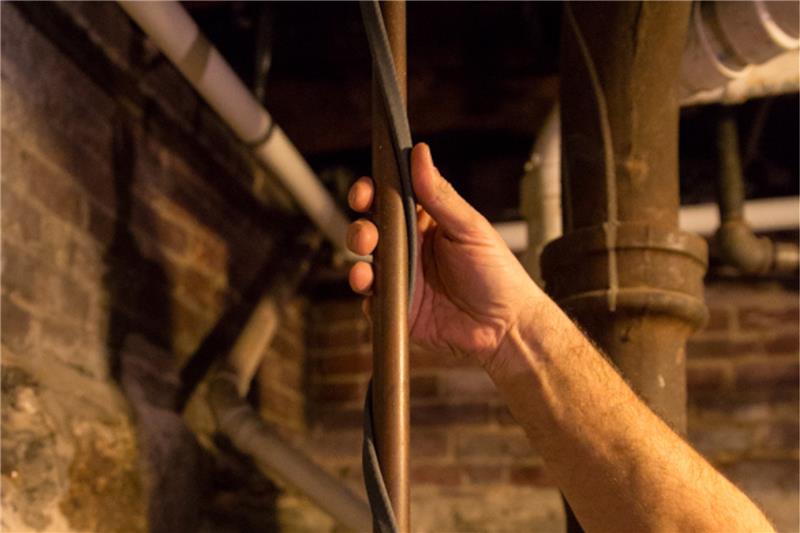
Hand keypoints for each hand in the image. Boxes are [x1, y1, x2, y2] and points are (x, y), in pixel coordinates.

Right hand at [347, 143, 540, 367]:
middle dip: (361, 228)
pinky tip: (373, 289)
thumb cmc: (497, 274)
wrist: (506, 327)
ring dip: (358, 260)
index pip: (391, 200)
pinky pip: (372, 300)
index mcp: (427, 223)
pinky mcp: (400, 308)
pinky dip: (367, 294)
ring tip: (366, 265)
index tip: (365, 192)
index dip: (372, 193)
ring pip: (366, 263)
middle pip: (372, 230)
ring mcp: (404, 278)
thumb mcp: (470, 228)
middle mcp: (411, 249)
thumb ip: (440, 194)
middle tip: (367, 234)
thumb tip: (421, 154)